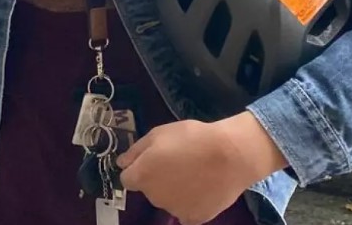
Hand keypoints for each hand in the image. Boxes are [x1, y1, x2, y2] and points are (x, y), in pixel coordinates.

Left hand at [116, 112, 287, 224]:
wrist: (230, 155)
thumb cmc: (192, 138)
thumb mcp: (158, 134)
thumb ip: (136, 150)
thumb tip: (121, 163)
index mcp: (141, 176)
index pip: (127, 179)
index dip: (137, 169)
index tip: (151, 161)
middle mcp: (154, 197)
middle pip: (149, 189)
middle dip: (157, 178)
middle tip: (178, 162)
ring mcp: (174, 210)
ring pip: (168, 200)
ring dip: (174, 191)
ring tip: (194, 173)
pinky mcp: (195, 218)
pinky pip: (186, 211)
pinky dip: (191, 202)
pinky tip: (202, 188)